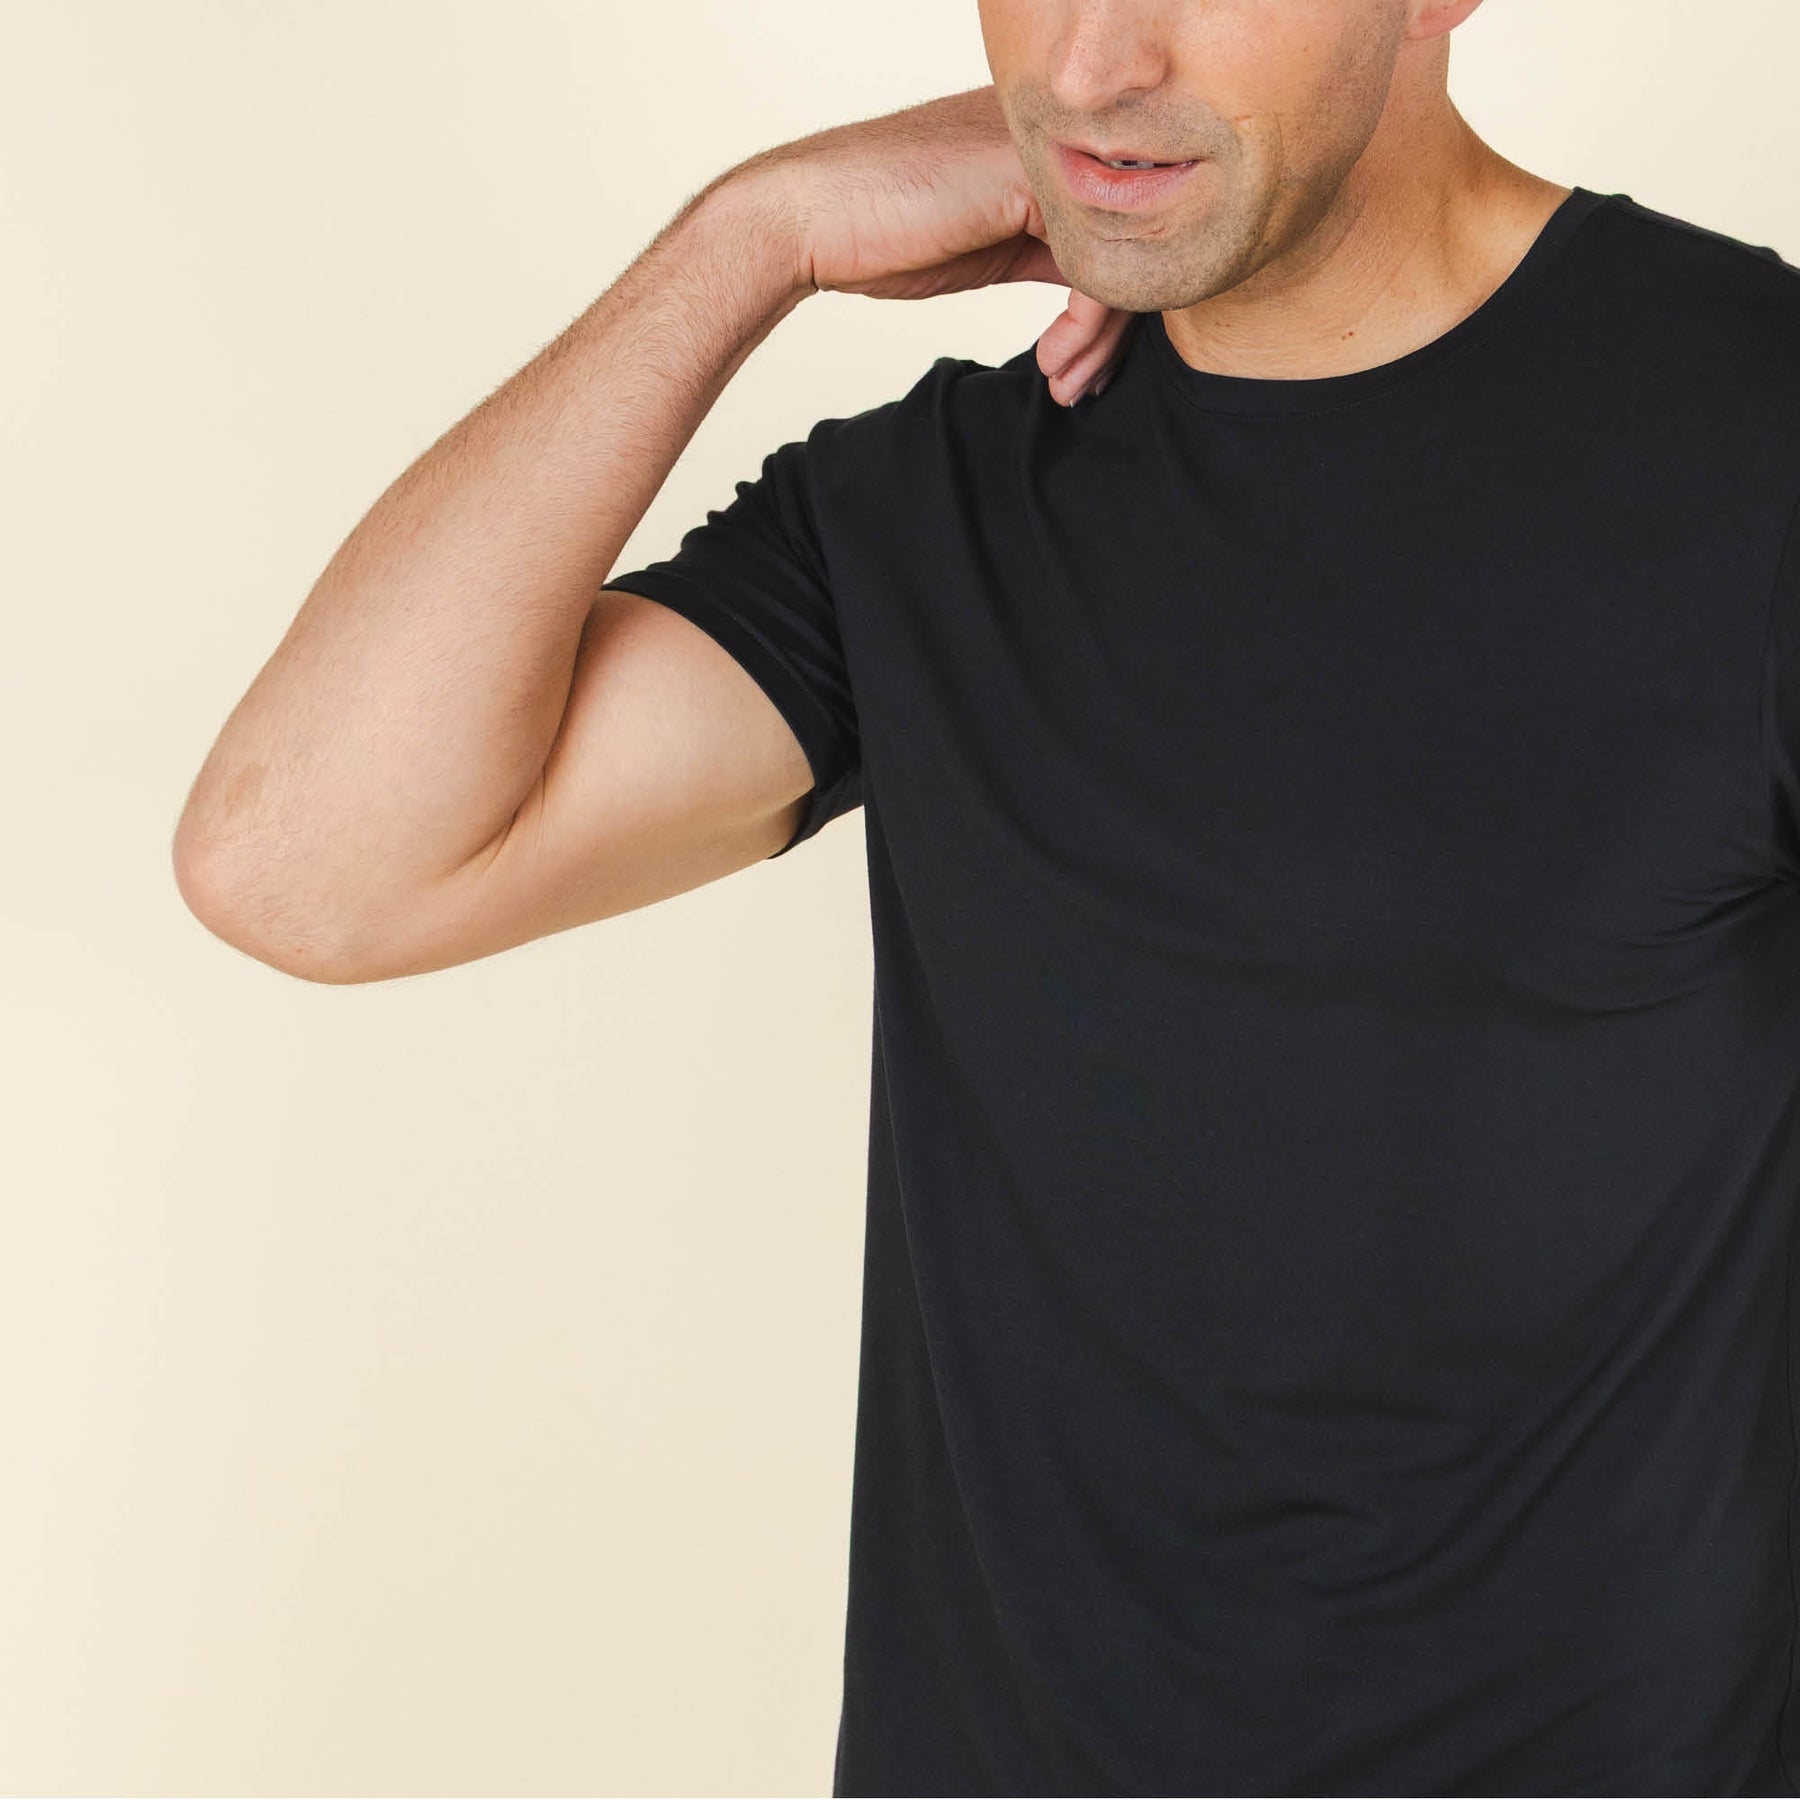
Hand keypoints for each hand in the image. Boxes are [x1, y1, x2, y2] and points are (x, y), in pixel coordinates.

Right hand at [728, 84, 1133, 406]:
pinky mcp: (1035, 187)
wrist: (811, 220)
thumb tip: (1103, 294)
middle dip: (1110, 331)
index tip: (1082, 366)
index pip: (1116, 225)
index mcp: (1047, 143)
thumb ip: (1048, 250)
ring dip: (1097, 339)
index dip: (1109, 305)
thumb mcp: (986, 244)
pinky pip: (1094, 266)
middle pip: (1126, 241)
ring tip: (1066, 382)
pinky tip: (1055, 359)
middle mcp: (1057, 138)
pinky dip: (1084, 326)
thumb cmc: (881, 234)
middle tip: (1083, 385)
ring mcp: (1049, 156)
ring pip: (1118, 256)